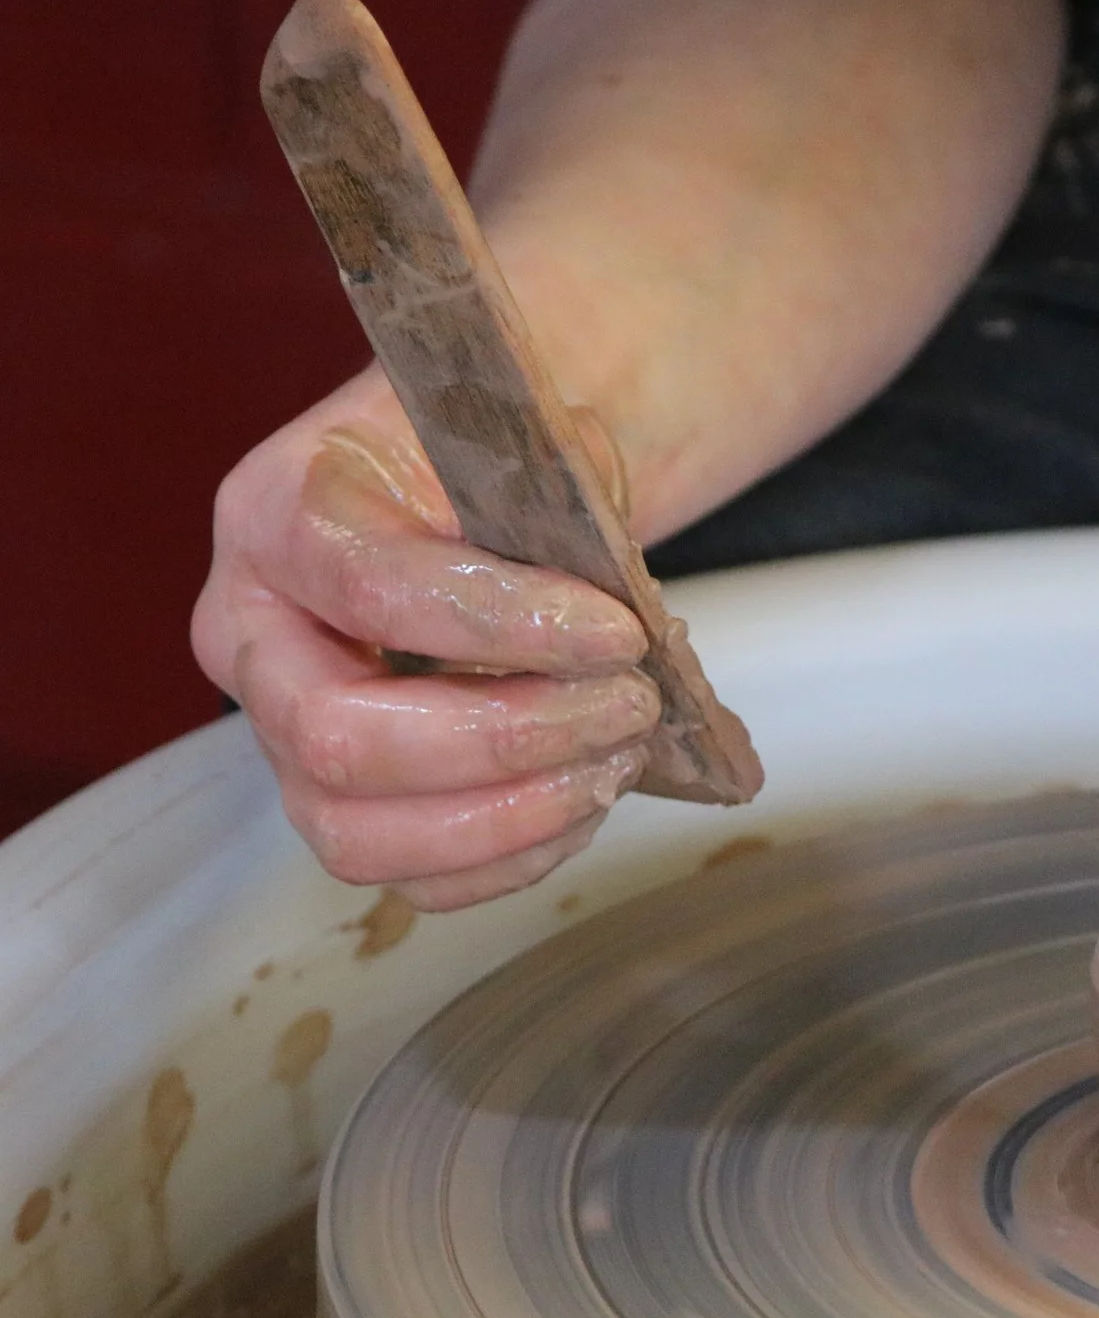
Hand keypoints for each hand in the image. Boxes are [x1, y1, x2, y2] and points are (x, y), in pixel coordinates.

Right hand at [192, 368, 659, 910]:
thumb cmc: (487, 467)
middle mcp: (250, 638)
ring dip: (512, 815)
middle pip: (337, 738)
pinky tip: (585, 800)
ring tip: (615, 759)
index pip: (370, 590)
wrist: (471, 496)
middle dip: (506, 739)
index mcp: (274, 517)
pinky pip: (411, 878)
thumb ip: (548, 511)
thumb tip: (618, 626)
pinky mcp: (340, 807)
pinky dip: (513, 857)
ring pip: (356, 834)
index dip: (506, 625)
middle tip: (628, 706)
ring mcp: (281, 737)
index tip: (621, 632)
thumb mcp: (514, 440)